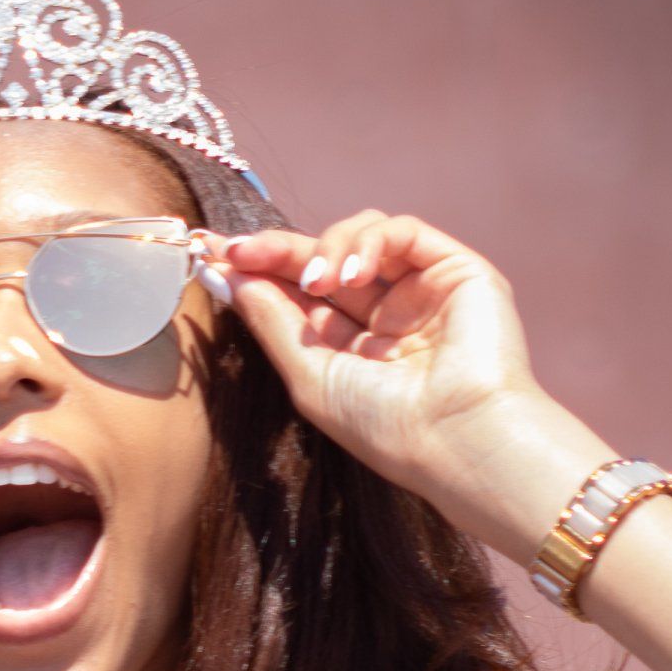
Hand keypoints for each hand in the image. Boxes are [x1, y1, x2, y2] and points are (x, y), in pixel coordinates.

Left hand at [210, 211, 546, 509]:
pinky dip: (370, 242)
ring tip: (318, 283)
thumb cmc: (385, 427)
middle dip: (277, 250)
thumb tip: (222, 274)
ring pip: (361, 236)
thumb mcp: (309, 375)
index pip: (299, 294)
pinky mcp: (455, 270)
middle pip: (322, 259)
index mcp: (352, 348)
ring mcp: (421, 291)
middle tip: (237, 249)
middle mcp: (386, 316)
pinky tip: (355, 275)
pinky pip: (403, 231)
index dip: (258, 270)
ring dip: (326, 249)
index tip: (213, 255)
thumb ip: (270, 321)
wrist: (458, 439)